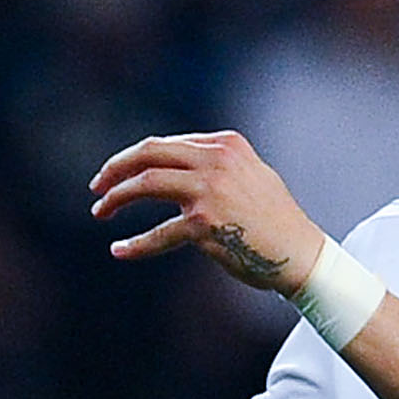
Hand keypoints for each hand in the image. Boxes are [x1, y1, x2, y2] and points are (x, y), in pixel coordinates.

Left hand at [90, 130, 326, 290]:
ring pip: (145, 184)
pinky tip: (119, 250)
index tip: (117, 174)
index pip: (166, 144)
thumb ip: (217, 164)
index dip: (134, 158)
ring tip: (99, 212)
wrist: (302, 254)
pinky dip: (136, 244)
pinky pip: (159, 233)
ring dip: (116, 198)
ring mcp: (209, 190)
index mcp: (226, 144)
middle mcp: (216, 160)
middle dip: (116, 169)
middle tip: (97, 187)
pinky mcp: (204, 223)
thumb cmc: (276, 222)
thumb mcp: (251, 175)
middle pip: (148, 153)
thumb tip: (173, 167)